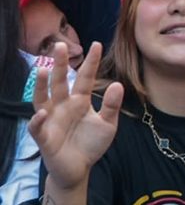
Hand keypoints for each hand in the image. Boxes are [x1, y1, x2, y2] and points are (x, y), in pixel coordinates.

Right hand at [28, 42, 123, 190]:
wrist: (79, 169)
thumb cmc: (91, 143)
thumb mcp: (107, 124)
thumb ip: (111, 105)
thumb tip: (117, 84)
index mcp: (80, 101)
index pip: (85, 77)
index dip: (90, 62)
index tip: (96, 44)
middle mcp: (63, 106)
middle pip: (61, 82)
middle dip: (60, 64)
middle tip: (60, 45)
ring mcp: (52, 120)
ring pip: (43, 99)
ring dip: (42, 86)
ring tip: (43, 70)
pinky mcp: (45, 137)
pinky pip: (37, 127)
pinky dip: (37, 120)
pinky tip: (42, 111)